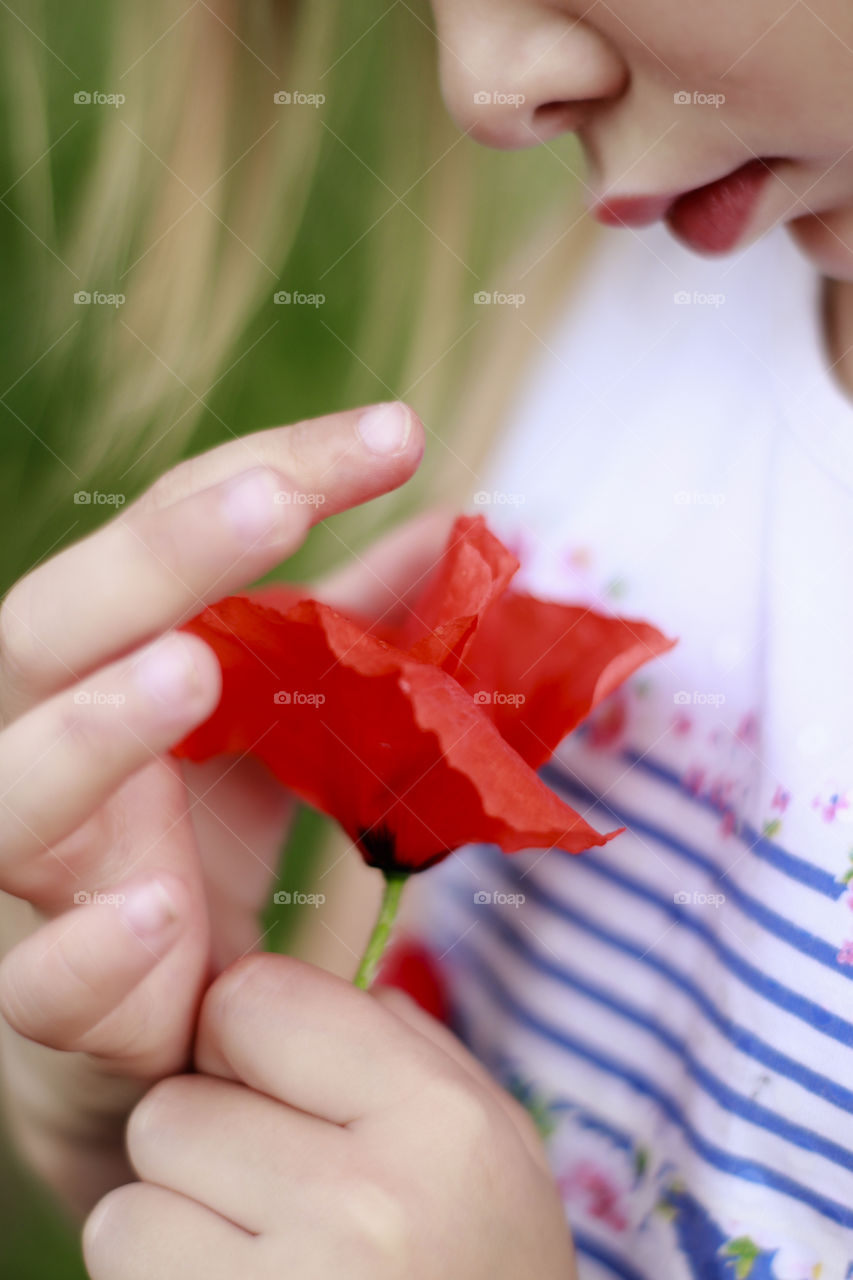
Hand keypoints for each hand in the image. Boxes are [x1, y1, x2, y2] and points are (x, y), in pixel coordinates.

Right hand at [0, 403, 431, 1212]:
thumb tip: (458, 533)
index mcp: (107, 666)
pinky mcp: (57, 1002)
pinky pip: (42, 981)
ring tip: (189, 672)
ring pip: (15, 795)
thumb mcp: (281, 728)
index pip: (165, 537)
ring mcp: (41, 877)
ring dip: (94, 731)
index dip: (269, 471)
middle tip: (270, 501)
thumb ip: (352, 634)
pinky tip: (162, 914)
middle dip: (156, 561)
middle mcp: (47, 750)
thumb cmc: (190, 851)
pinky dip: (93, 950)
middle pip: (51, 634)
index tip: (396, 433)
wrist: (153, 1028)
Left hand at [83, 954, 576, 1278]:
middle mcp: (368, 1207)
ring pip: (129, 1203)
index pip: (254, 999)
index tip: (265, 1077)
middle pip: (174, 1107)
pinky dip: (161, 1277)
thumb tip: (288, 982)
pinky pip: (124, 1268)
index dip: (242, 1034)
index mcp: (439, 1123)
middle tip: (262, 1187)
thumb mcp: (493, 1142)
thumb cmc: (482, 1265)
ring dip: (172, 1223)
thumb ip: (403, 1041)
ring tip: (248, 1250)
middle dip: (203, 1140)